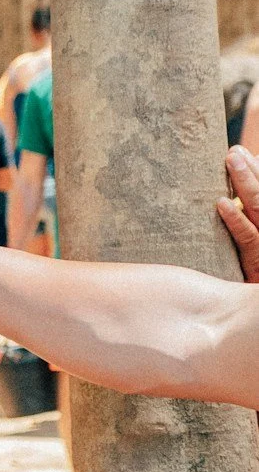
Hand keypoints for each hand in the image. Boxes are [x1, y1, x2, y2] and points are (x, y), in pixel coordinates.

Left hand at [219, 146, 258, 283]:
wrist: (252, 321)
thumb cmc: (245, 287)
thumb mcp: (245, 258)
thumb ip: (239, 232)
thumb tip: (216, 206)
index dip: (257, 174)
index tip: (241, 153)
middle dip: (254, 173)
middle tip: (234, 151)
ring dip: (248, 184)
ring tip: (232, 159)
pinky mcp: (256, 268)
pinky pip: (249, 242)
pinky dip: (236, 221)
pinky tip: (220, 204)